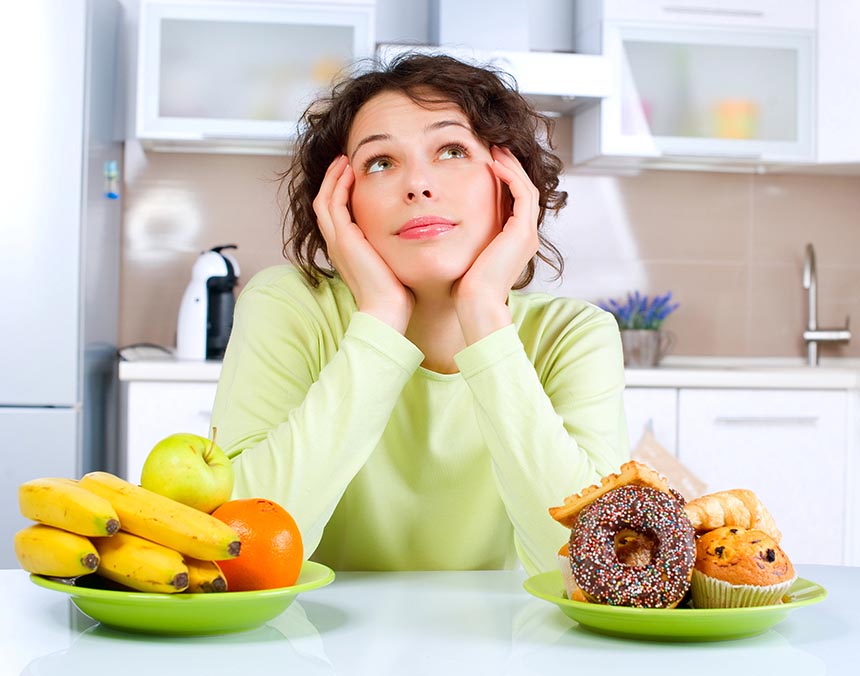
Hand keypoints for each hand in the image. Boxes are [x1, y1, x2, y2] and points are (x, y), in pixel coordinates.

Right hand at [313, 155, 413, 332]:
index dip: (341, 192)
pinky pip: (333, 203)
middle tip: (345, 162)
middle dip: (334, 180)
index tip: (353, 176)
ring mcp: (337, 241)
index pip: (335, 213)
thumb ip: (392, 247)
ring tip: (345, 161)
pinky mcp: (344, 238)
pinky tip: (351, 172)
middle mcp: (336, 244)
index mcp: (346, 249)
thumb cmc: (395, 292)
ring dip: (334, 177)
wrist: (387, 310)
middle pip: (324, 202)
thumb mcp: (391, 262)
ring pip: (324, 199)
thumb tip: (411, 235)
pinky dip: (339, 185)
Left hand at [453, 146, 539, 342]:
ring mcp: (527, 235)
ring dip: (510, 166)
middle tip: (493, 146)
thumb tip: (440, 222)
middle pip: (523, 190)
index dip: (502, 179)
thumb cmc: (462, 287)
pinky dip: (510, 176)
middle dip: (509, 167)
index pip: (514, 201)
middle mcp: (525, 237)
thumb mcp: (463, 254)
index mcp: (513, 242)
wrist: (473, 305)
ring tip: (494, 148)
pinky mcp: (522, 233)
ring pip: (525, 187)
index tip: (484, 161)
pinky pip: (522, 194)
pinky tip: (492, 163)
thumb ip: (462, 236)